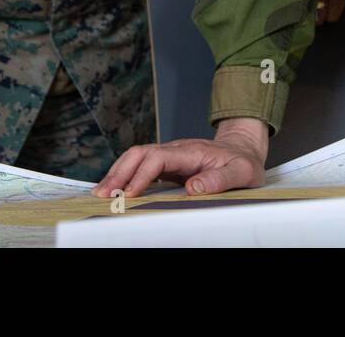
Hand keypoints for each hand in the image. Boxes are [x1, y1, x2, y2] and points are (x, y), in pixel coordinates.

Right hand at [91, 117, 268, 197]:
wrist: (244, 149)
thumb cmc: (243, 162)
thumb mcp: (242, 172)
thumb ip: (220, 179)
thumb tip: (193, 187)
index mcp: (192, 151)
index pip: (158, 158)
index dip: (142, 175)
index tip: (130, 195)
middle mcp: (176, 149)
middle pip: (140, 153)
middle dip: (119, 173)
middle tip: (103, 195)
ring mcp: (170, 155)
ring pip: (136, 157)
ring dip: (117, 173)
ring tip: (100, 193)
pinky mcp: (167, 163)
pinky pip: (140, 166)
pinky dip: (124, 176)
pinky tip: (114, 189)